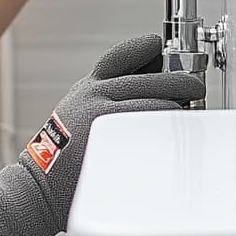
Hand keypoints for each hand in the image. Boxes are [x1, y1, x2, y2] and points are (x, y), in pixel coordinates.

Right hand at [0, 34, 205, 235]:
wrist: (41, 186)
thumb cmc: (65, 151)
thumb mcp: (78, 106)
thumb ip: (106, 91)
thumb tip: (153, 75)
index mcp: (88, 87)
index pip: (123, 55)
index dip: (147, 48)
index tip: (161, 50)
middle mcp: (96, 98)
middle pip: (154, 80)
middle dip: (182, 82)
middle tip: (194, 87)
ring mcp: (108, 121)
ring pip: (161, 104)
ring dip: (179, 109)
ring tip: (185, 116)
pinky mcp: (119, 146)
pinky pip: (157, 132)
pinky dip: (171, 131)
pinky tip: (175, 136)